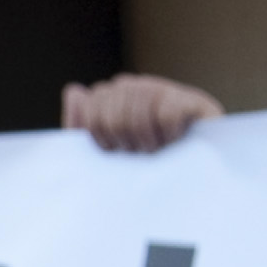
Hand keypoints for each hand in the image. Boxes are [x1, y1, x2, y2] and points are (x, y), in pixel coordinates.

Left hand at [62, 73, 222, 153]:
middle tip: (139, 152)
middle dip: (124, 139)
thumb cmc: (142, 165)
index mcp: (113, 96)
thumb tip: (74, 89)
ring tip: (157, 149)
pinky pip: (167, 113)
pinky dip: (169, 134)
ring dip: (147, 140)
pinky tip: (176, 140)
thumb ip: (82, 124)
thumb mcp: (105, 149)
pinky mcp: (192, 100)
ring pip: (140, 110)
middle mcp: (137, 87)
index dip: (99, 133)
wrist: (192, 179)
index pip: (93, 103)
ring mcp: (164, 89)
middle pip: (114, 110)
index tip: (114, 150)